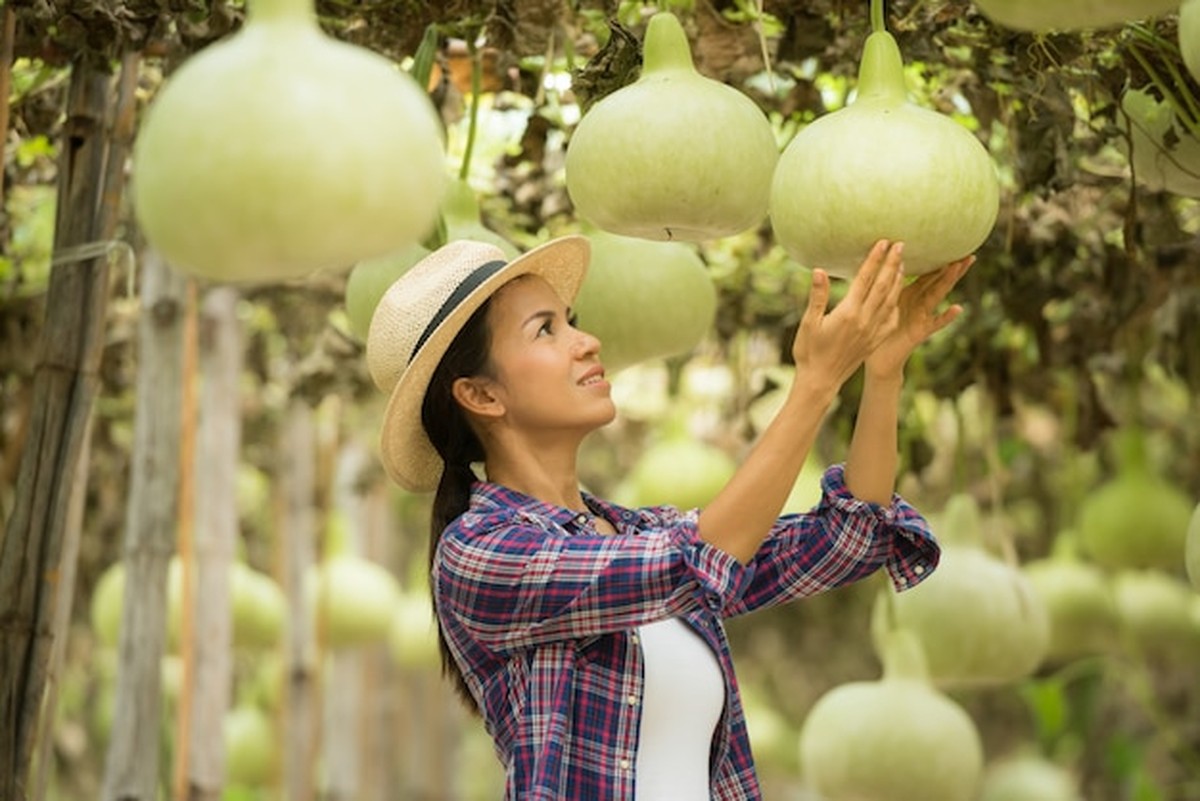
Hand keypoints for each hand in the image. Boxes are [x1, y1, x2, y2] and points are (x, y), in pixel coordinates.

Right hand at [791, 240, 903, 392]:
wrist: (820, 380)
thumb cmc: (809, 351)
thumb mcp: (809, 322)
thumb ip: (817, 296)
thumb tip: (820, 271)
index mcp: (848, 313)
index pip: (864, 280)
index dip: (874, 260)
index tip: (883, 243)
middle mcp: (864, 320)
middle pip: (882, 286)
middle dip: (892, 264)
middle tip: (901, 245)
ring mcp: (872, 331)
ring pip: (890, 301)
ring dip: (897, 280)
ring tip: (902, 264)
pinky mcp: (874, 341)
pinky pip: (890, 319)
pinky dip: (896, 304)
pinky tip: (897, 295)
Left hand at [865, 253, 974, 379]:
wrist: (877, 358)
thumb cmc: (875, 330)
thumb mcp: (874, 303)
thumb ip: (878, 285)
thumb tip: (869, 263)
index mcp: (906, 294)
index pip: (924, 274)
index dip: (934, 260)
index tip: (946, 244)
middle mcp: (917, 304)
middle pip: (937, 281)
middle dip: (951, 267)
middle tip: (967, 252)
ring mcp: (921, 317)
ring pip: (937, 295)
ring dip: (949, 281)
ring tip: (960, 267)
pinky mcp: (919, 332)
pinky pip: (935, 324)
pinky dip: (946, 317)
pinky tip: (958, 308)